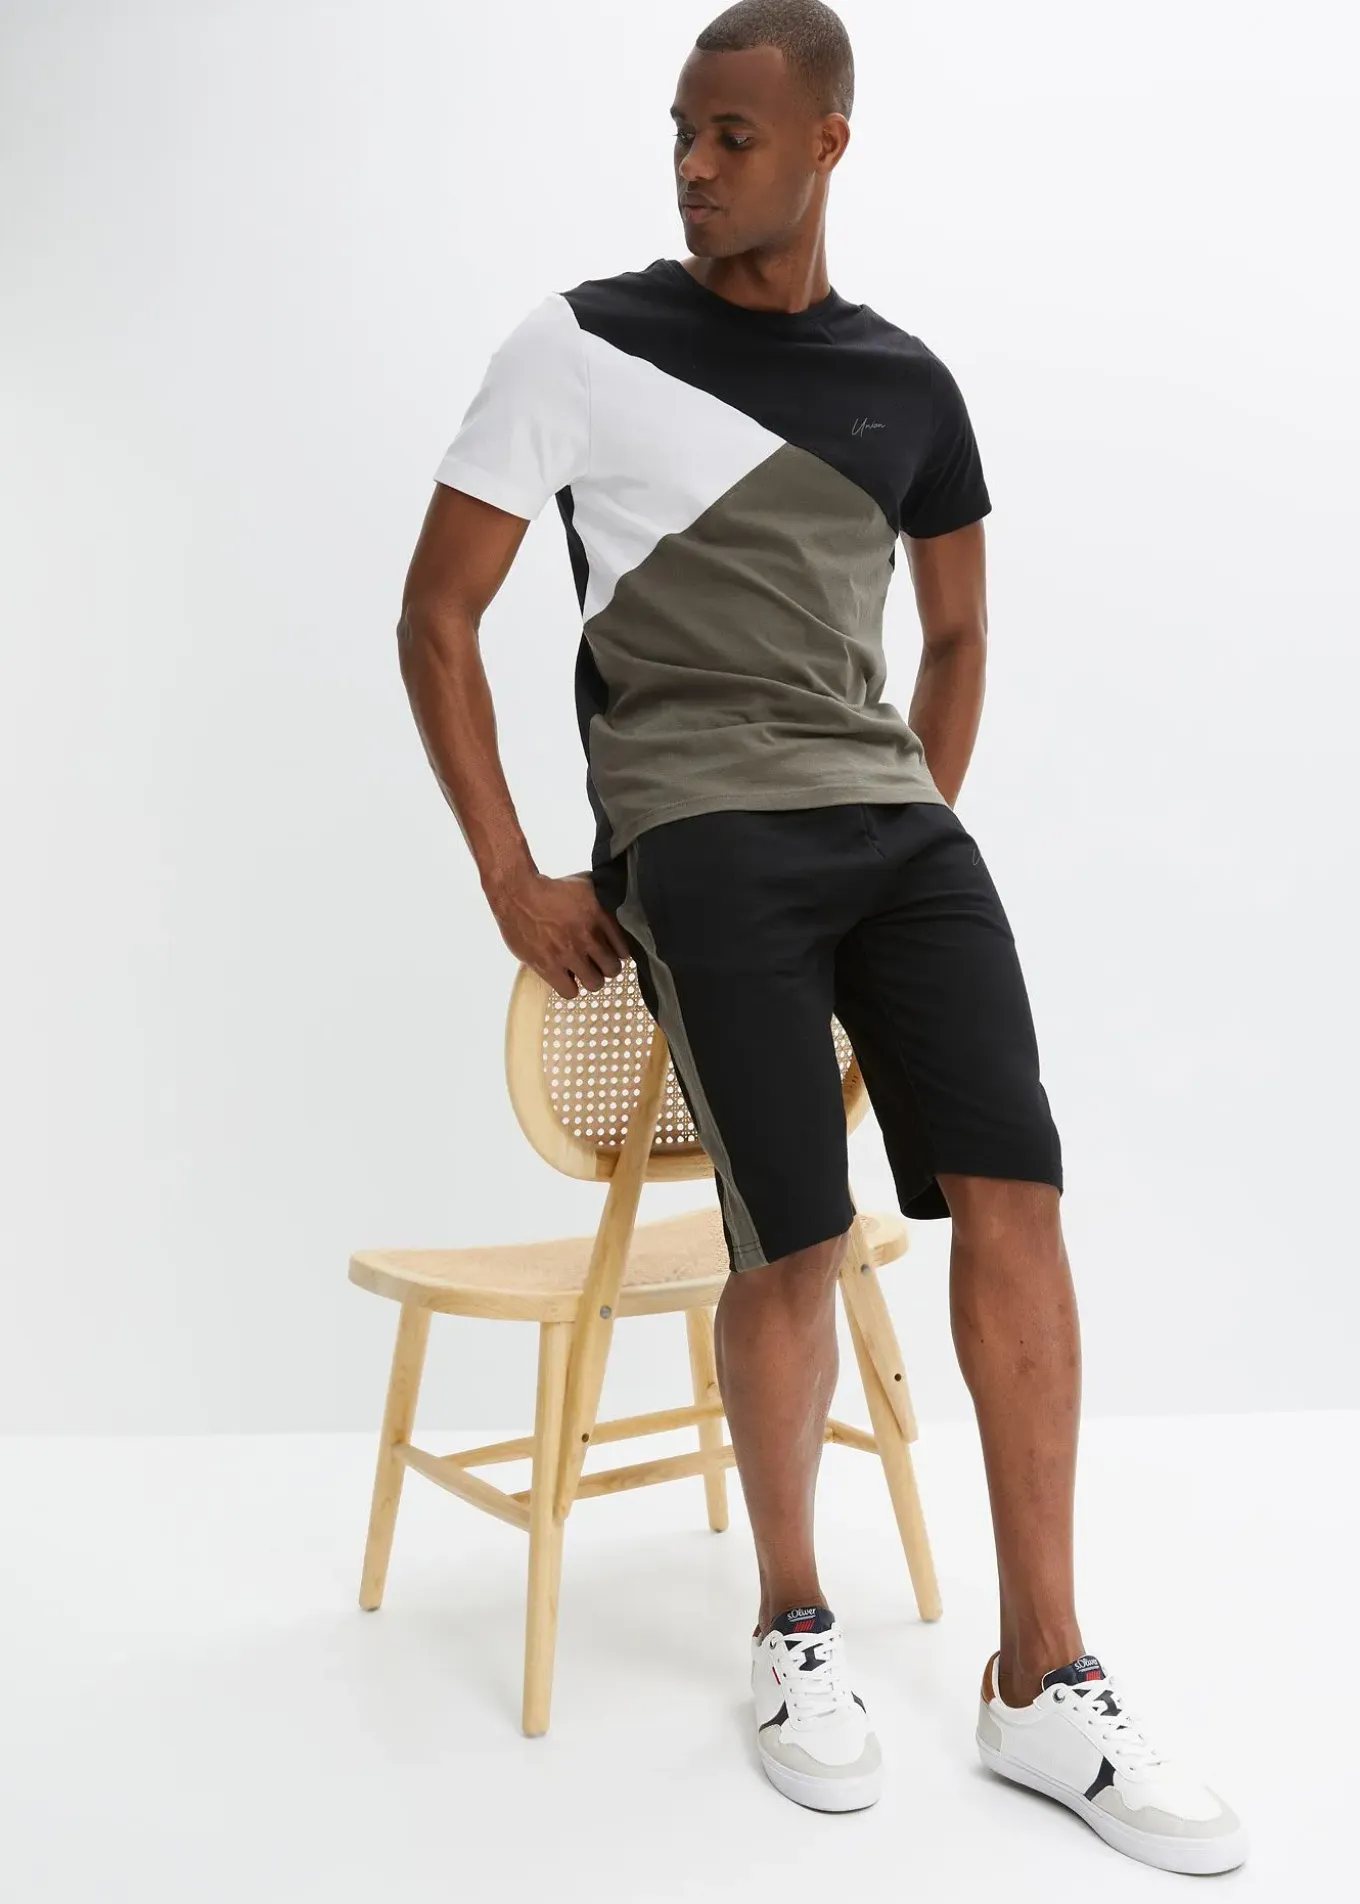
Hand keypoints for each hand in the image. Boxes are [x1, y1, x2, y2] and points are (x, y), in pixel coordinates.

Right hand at [490, 869, 631, 999]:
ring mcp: (569, 953)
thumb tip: (615, 909)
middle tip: (597, 964)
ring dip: (590, 979)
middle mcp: (587, 937)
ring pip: (594, 983)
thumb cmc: (549, 888)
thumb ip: (603, 902)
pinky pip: (570, 991)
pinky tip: (565, 978)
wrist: (518, 893)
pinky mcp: (549, 966)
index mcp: (600, 917)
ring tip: (582, 973)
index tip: (611, 953)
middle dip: (606, 968)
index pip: (624, 949)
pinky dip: (570, 987)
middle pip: (612, 969)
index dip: (617, 954)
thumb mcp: (585, 887)